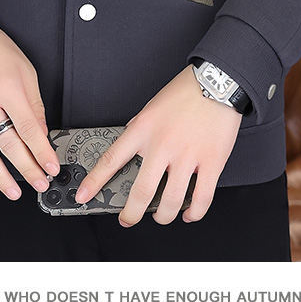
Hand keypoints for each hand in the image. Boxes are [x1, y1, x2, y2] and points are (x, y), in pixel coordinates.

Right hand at [0, 20, 59, 198]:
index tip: (52, 167)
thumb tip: (42, 134)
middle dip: (28, 168)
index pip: (28, 129)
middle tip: (41, 183)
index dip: (42, 152)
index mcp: (8, 89)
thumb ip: (34, 104)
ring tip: (14, 192)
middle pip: (8, 145)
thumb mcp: (26, 71)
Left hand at [74, 66, 241, 225]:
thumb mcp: (152, 108)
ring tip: (160, 216)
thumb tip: (132, 152)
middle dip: (131, 214)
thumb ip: (140, 130)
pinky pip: (201, 198)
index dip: (94, 182)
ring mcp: (188, 156)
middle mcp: (163, 145)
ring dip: (163, 216)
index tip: (83, 195)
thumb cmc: (185, 92)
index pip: (111, 160)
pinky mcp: (211, 162)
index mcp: (144, 129)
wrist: (217, 82)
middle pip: (141, 192)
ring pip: (171, 201)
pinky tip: (188, 214)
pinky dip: (193, 213)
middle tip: (127, 218)